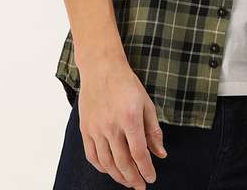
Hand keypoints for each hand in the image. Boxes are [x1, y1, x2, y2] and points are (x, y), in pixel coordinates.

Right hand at [77, 56, 167, 188]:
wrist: (101, 68)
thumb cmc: (126, 83)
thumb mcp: (146, 102)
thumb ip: (153, 130)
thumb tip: (160, 154)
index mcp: (130, 118)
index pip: (139, 153)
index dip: (146, 169)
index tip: (151, 179)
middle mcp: (111, 126)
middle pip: (122, 162)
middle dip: (133, 178)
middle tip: (140, 186)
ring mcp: (96, 128)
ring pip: (107, 163)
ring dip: (118, 176)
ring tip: (127, 181)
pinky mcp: (85, 128)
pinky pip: (92, 155)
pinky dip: (101, 167)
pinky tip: (110, 170)